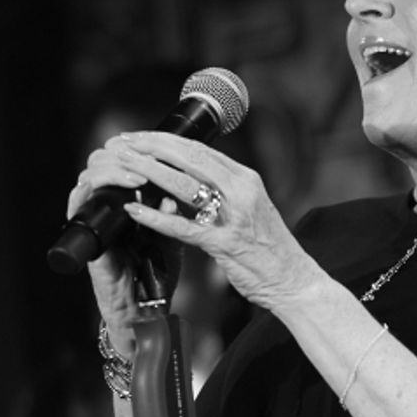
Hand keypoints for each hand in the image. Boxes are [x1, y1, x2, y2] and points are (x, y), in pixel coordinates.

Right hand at [66, 141, 182, 352]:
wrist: (145, 311)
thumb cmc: (156, 277)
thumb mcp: (171, 240)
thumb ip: (173, 216)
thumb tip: (177, 192)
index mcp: (125, 204)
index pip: (123, 162)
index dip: (139, 150)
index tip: (164, 147)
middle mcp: (105, 207)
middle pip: (102, 159)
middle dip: (126, 151)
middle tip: (151, 154)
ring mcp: (93, 219)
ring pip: (89, 173)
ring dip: (115, 165)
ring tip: (142, 170)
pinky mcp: (88, 235)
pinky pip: (80, 201)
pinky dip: (99, 187)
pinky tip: (127, 187)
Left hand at [106, 129, 323, 312]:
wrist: (295, 281)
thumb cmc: (270, 249)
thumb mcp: (249, 210)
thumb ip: (224, 192)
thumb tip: (190, 180)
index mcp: (246, 178)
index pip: (199, 148)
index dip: (165, 139)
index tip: (139, 136)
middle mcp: (241, 190)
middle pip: (188, 157)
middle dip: (150, 146)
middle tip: (122, 142)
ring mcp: (234, 216)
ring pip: (184, 184)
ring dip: (148, 172)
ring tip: (121, 165)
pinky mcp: (226, 243)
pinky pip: (184, 226)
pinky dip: (157, 217)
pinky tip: (135, 211)